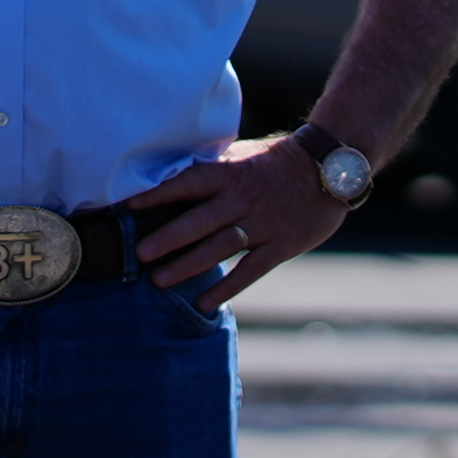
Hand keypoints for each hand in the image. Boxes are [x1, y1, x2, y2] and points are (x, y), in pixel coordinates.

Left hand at [121, 136, 344, 303]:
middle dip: (168, 238)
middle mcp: (242, 199)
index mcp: (230, 173)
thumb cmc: (275, 162)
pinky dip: (227, 287)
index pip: (188, 182)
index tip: (130, 206)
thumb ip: (211, 169)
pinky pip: (250, 270)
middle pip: (200, 221)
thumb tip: (168, 175)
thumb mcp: (242, 155)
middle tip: (139, 254)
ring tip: (159, 281)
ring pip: (220, 247)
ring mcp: (262, 224)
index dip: (160, 194)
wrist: (328, 168)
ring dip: (188, 265)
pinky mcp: (281, 245)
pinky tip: (204, 302)